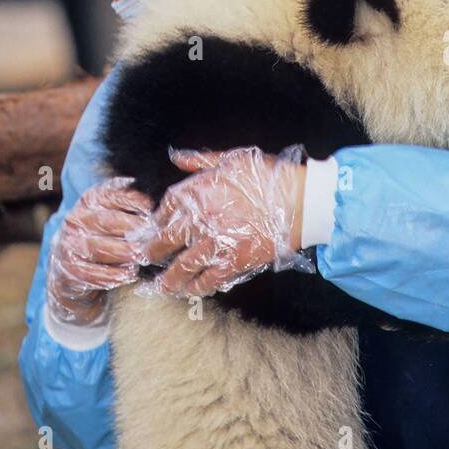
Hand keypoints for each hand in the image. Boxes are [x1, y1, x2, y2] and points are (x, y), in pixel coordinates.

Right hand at [46, 177, 153, 326]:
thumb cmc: (103, 237)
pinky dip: (112, 275)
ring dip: (123, 253)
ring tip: (142, 256)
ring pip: (98, 248)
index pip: (108, 195)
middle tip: (152, 236)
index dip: (131, 200)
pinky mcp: (68, 270)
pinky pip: (91, 273)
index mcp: (88, 202)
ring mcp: (69, 246)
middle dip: (131, 228)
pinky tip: (129, 274)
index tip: (150, 207)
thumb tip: (152, 200)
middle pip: (105, 221)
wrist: (70, 269)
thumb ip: (128, 204)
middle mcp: (75, 221)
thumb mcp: (112, 215)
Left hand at [146, 145, 307, 298]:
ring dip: (169, 279)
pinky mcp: (234, 261)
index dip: (157, 220)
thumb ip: (201, 161)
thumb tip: (177, 158)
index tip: (155, 228)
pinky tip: (190, 291)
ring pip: (183, 266)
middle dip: (153, 252)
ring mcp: (216, 243)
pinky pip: (208, 279)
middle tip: (147, 259)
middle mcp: (200, 219)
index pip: (165, 208)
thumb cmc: (270, 177)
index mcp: (197, 192)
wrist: (300, 201)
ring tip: (163, 286)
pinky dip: (197, 287)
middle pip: (165, 240)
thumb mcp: (233, 159)